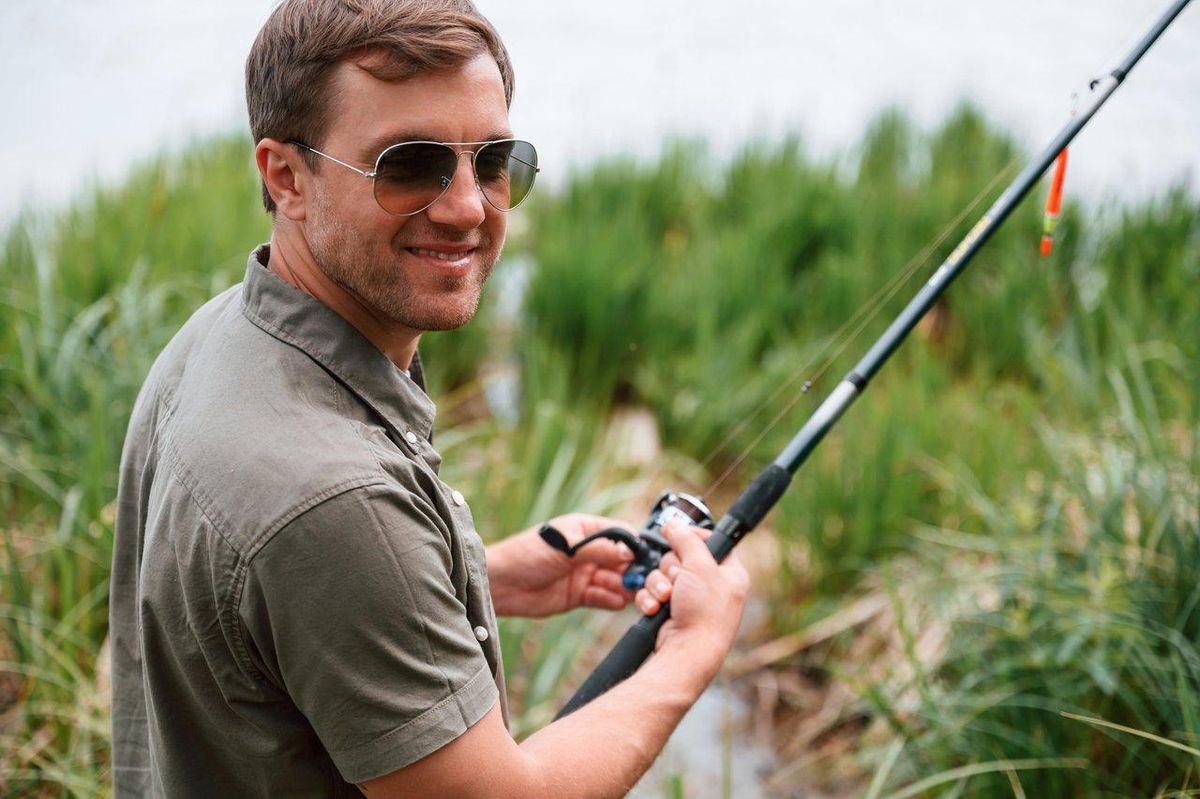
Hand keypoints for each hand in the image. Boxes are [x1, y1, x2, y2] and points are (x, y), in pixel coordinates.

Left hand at [486, 513, 635, 617]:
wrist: (501, 583)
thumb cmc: (528, 554)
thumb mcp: (566, 548)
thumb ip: (599, 550)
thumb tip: (630, 553)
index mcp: (587, 530)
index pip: (621, 536)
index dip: (637, 547)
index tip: (653, 558)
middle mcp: (590, 552)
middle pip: (623, 561)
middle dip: (636, 571)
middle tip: (650, 582)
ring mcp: (585, 574)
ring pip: (616, 581)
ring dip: (628, 588)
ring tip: (638, 595)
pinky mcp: (579, 596)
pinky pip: (603, 598)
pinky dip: (613, 600)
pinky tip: (620, 602)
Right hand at [634, 520, 748, 671]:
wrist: (687, 651)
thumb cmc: (704, 613)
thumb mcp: (700, 566)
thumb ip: (686, 540)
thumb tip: (673, 525)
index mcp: (729, 572)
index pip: (710, 542)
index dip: (692, 537)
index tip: (678, 535)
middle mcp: (710, 585)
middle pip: (679, 557)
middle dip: (671, 569)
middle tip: (678, 581)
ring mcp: (690, 599)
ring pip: (662, 574)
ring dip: (658, 585)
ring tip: (666, 599)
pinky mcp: (671, 610)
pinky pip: (653, 592)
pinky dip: (650, 599)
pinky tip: (655, 608)